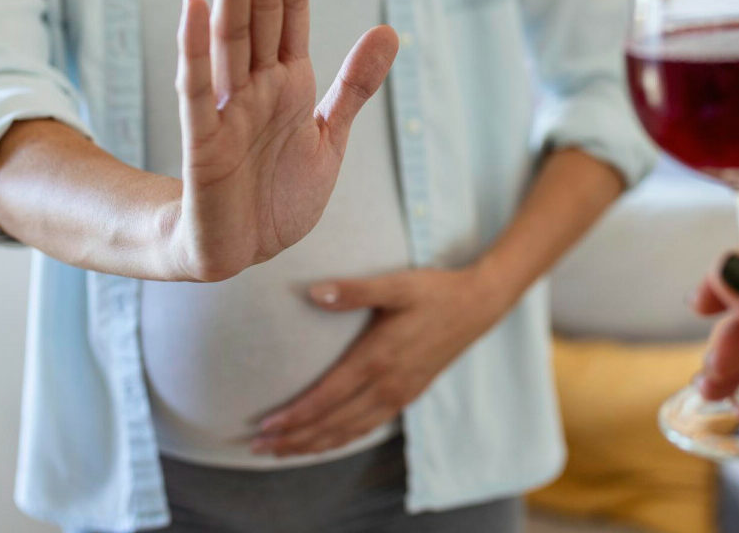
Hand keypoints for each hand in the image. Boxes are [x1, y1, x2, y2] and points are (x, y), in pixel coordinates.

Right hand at [168, 0, 397, 281]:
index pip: (292, 6)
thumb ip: (356, 84)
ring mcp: (227, 108)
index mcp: (288, 80)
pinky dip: (194, 49)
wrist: (243, 249)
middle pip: (260, 6)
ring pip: (232, 34)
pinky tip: (193, 5)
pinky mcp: (204, 143)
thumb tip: (390, 29)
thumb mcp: (330, 134)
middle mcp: (255, 83)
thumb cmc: (280, 191)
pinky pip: (196, 89)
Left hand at [250, 264, 510, 455]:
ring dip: (315, 445)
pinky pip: (370, 427)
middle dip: (295, 440)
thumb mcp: (396, 284)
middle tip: (259, 449)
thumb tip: (312, 292)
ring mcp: (400, 393)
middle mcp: (387, 384)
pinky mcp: (410, 394)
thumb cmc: (435, 291)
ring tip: (285, 452)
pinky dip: (344, 439)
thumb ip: (354, 290)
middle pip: (333, 424)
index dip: (294, 417)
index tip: (264, 427)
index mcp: (378, 358)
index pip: (326, 398)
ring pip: (351, 431)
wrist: (479, 305)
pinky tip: (330, 440)